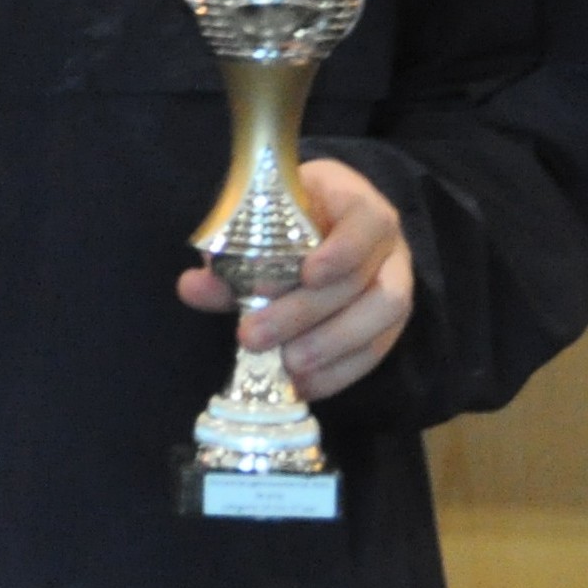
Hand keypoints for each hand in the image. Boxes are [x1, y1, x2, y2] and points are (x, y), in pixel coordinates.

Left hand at [177, 158, 413, 402]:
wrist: (319, 227)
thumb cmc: (287, 221)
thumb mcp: (259, 225)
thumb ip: (231, 257)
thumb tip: (192, 287)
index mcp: (355, 203)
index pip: (366, 221)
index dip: (341, 250)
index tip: (307, 273)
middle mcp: (386, 244)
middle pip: (363, 280)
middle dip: (307, 312)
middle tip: (254, 335)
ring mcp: (395, 283)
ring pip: (381, 317)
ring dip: (330, 346)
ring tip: (286, 365)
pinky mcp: (389, 324)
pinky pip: (375, 352)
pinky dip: (339, 372)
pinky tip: (303, 384)